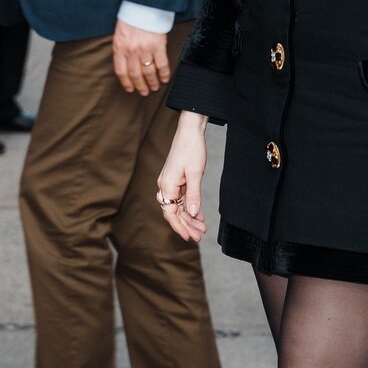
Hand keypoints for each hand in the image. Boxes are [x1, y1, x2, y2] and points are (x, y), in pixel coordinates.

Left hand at [112, 21, 169, 95]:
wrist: (144, 6)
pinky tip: (165, 79)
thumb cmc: (131, 18)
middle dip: (140, 85)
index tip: (130, 89)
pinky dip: (163, 73)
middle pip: (135, 74)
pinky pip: (161, 63)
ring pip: (148, 71)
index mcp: (120, 48)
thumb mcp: (120, 33)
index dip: (126, 82)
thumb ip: (121, 48)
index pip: (121, 71)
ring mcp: (145, 49)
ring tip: (154, 87)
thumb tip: (124, 63)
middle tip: (144, 92)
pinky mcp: (158, 46)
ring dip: (152, 82)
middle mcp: (131, 51)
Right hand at [157, 111, 208, 242]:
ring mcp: (170, 183)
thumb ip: (193, 195)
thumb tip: (192, 214)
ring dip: (189, 217)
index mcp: (167, 185)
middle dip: (187, 225)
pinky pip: (181, 198)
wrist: (190, 130)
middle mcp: (165, 186)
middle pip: (174, 212)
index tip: (189, 237)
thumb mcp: (195, 173)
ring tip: (202, 228)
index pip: (170, 213)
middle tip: (200, 236)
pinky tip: (198, 215)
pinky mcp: (176, 179)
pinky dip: (189, 207)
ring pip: (178, 206)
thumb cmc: (191, 148)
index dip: (180, 227)